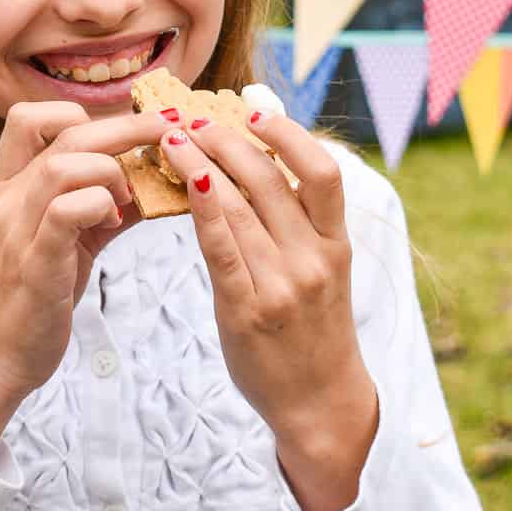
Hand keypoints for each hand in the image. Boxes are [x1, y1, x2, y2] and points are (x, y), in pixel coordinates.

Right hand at [0, 101, 170, 459]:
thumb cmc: (29, 300)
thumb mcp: (62, 242)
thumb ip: (97, 207)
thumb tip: (148, 180)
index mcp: (7, 186)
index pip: (30, 117)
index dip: (82, 112)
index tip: (127, 127)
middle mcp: (6, 198)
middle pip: (65, 131)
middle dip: (126, 125)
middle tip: (169, 128)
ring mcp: (16, 228)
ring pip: (66, 162)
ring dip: (113, 169)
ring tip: (132, 194)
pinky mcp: (34, 262)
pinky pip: (68, 209)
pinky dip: (101, 204)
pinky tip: (116, 222)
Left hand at [157, 112, 378, 510]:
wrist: (320, 402)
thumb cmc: (314, 330)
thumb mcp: (324, 270)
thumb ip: (299, 223)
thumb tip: (262, 164)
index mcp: (337, 244)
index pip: (322, 172)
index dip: (288, 132)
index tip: (254, 108)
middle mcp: (314, 259)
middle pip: (272, 179)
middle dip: (230, 139)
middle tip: (196, 116)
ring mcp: (282, 285)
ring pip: (240, 205)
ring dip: (203, 161)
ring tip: (174, 137)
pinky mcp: (247, 310)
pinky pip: (221, 248)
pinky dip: (202, 208)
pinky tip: (182, 180)